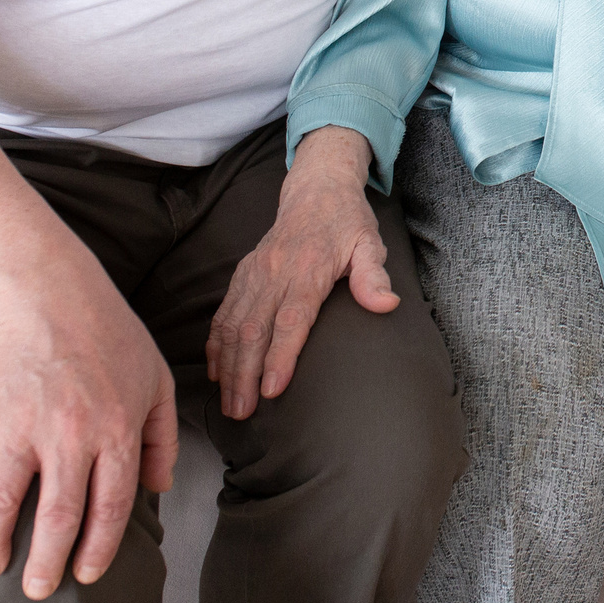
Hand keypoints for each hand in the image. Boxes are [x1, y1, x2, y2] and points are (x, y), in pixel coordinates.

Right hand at [0, 270, 177, 599]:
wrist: (55, 295)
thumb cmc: (113, 338)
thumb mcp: (157, 382)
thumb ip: (162, 439)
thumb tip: (158, 488)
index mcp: (116, 430)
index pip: (109, 507)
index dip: (98, 548)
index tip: (87, 573)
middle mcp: (69, 434)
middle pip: (57, 516)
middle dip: (46, 562)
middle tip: (38, 589)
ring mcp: (21, 425)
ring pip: (2, 501)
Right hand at [206, 128, 396, 420]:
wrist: (317, 190)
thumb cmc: (348, 224)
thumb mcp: (370, 243)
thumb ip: (374, 276)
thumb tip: (387, 304)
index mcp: (307, 268)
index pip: (291, 318)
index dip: (280, 355)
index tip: (272, 389)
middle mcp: (274, 272)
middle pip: (254, 329)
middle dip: (245, 374)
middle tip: (243, 412)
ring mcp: (254, 273)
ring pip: (233, 324)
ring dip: (228, 366)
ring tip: (229, 403)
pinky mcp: (242, 274)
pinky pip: (224, 313)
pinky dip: (217, 345)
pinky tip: (216, 372)